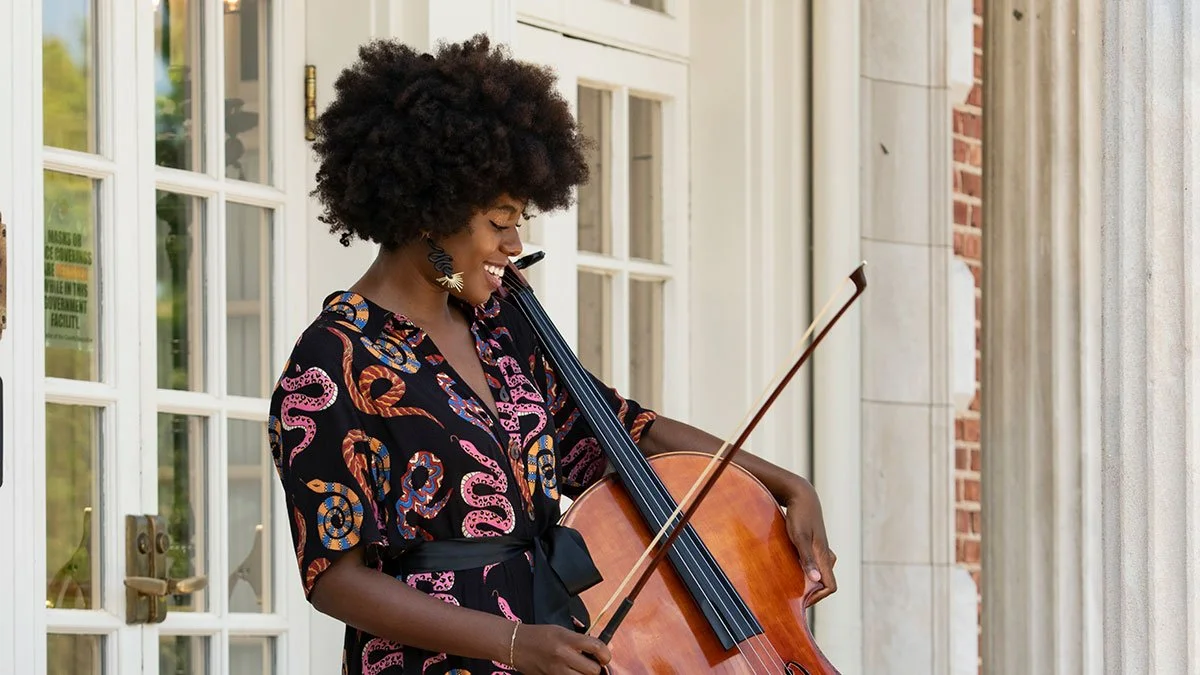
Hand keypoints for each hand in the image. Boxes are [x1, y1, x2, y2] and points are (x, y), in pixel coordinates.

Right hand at [511, 623, 611, 674]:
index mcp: (566, 639)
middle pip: (593, 670)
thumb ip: (580, 640)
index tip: (605, 655)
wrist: (516, 645)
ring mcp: (556, 671)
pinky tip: (572, 672)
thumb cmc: (540, 635)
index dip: (605, 653)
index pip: (595, 647)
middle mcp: (562, 656)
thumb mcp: (561, 631)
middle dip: (597, 668)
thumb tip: (601, 651)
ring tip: (582, 669)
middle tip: (593, 664)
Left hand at [783, 479, 837, 604]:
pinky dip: (809, 570)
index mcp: (824, 555)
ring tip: (794, 584)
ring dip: (811, 581)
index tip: (802, 599)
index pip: (831, 586)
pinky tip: (793, 568)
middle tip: (795, 595)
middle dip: (815, 592)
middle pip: (828, 582)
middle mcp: (826, 554)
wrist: (802, 496)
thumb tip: (816, 580)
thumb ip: (807, 558)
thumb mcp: (799, 537)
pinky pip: (817, 564)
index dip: (819, 597)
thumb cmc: (799, 516)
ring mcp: (821, 549)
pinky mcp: (815, 544)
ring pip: (823, 573)